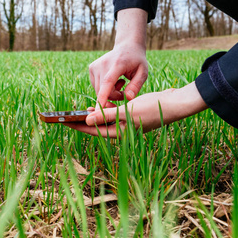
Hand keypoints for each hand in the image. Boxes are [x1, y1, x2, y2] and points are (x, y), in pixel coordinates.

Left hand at [64, 82, 207, 137]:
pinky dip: (103, 111)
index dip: (79, 125)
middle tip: (67, 117)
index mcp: (119, 133)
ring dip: (92, 116)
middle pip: (96, 127)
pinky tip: (96, 106)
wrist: (172, 104)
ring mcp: (125, 124)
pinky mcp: (129, 116)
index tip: (65, 122)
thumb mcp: (127, 111)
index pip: (93, 130)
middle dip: (82, 122)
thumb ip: (106, 115)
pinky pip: (111, 116)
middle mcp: (121, 131)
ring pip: (103, 121)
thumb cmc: (151, 108)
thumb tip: (87, 120)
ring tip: (77, 111)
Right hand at [89, 43, 147, 106]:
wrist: (127, 46)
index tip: (98, 110)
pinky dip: (105, 89)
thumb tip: (128, 98)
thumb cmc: (137, 60)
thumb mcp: (143, 72)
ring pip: (99, 91)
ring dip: (110, 93)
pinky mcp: (91, 69)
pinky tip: (114, 81)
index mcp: (117, 64)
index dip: (103, 97)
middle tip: (126, 92)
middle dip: (114, 97)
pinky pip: (96, 87)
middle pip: (104, 91)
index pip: (107, 82)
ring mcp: (95, 66)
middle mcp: (103, 64)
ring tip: (121, 83)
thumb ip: (136, 86)